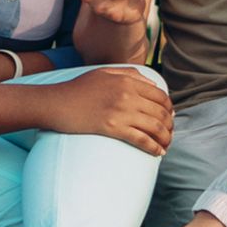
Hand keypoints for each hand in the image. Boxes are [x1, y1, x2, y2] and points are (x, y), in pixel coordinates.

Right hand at [46, 68, 173, 154]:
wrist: (56, 103)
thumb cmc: (77, 88)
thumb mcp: (104, 73)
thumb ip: (129, 74)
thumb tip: (152, 84)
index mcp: (128, 80)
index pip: (160, 96)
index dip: (169, 108)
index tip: (169, 117)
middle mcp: (128, 94)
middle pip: (161, 112)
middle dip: (170, 126)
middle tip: (170, 134)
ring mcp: (121, 111)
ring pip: (155, 127)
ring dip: (166, 138)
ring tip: (166, 145)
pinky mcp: (113, 128)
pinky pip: (142, 139)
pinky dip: (154, 148)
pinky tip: (158, 153)